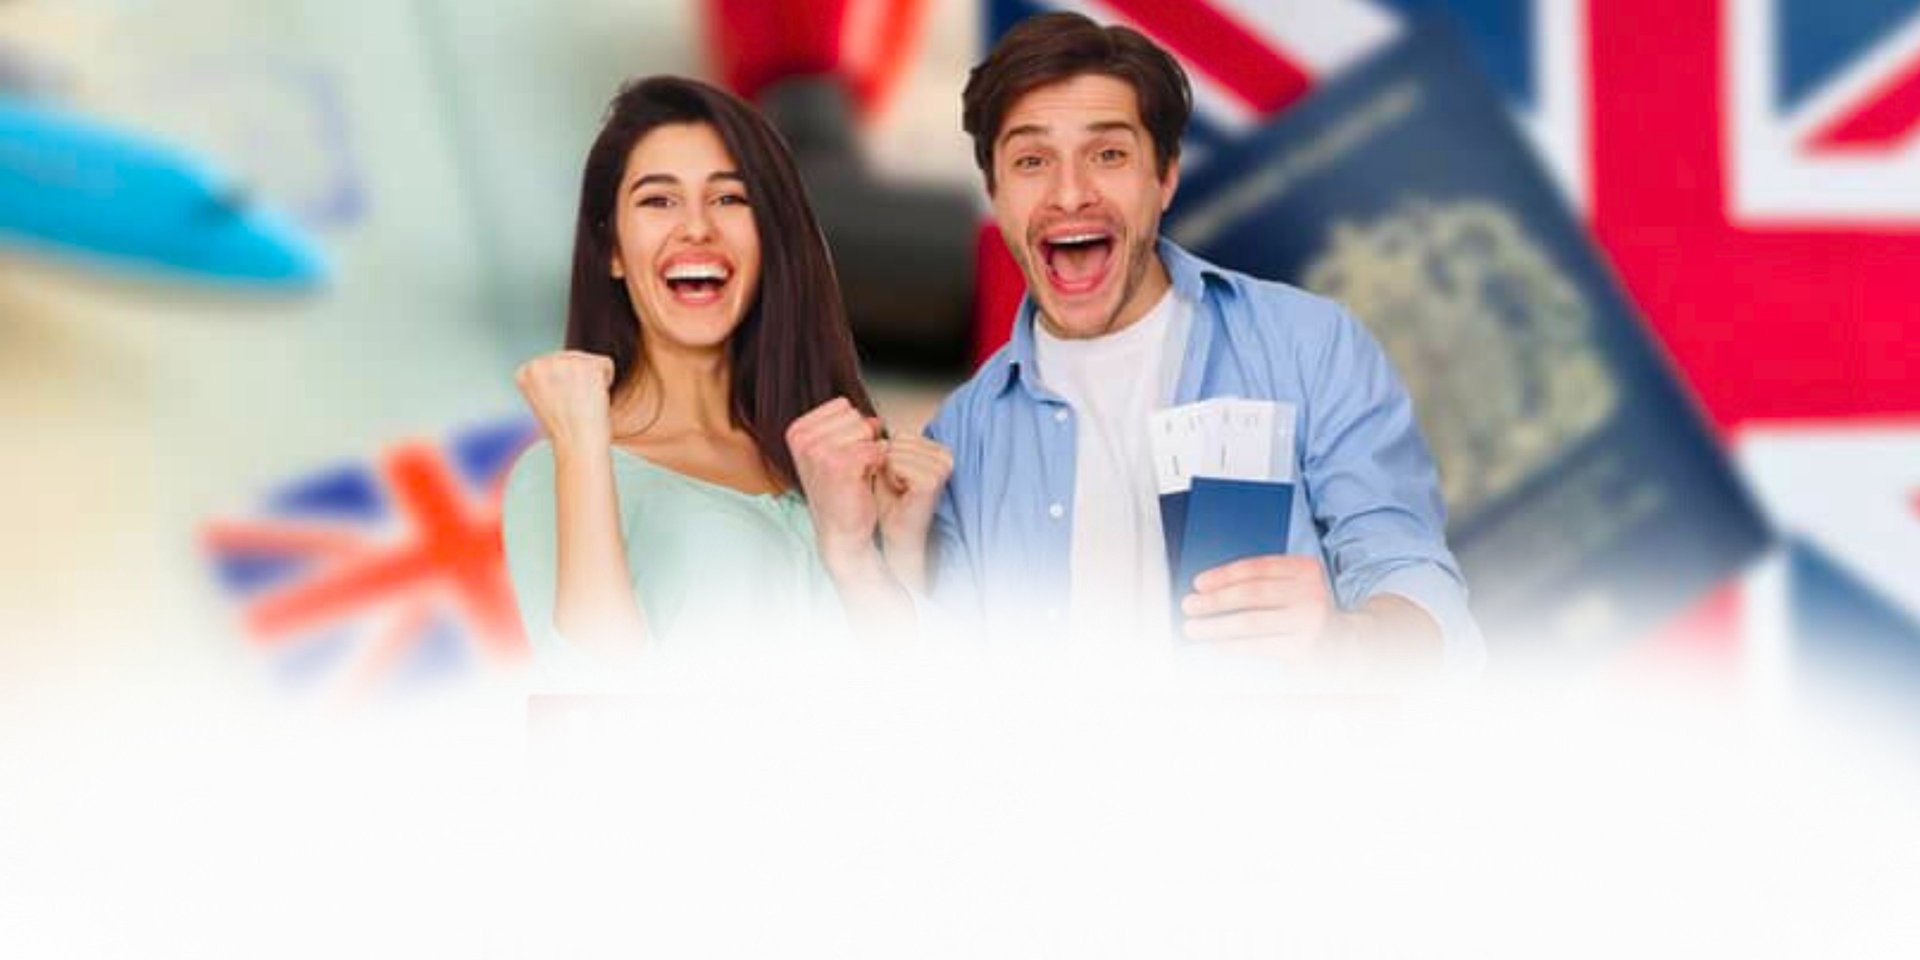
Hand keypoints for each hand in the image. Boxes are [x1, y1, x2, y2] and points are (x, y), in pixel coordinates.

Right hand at [515, 350, 613, 451]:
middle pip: (571, 358)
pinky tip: (594, 398)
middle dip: (578, 379)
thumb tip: (564, 365)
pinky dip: (606, 381)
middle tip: (574, 405)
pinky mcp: (589, 364)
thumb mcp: (543, 399)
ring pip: (589, 361)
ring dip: (591, 381)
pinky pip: (606, 364)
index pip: (552, 363)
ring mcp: (565, 361)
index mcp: (526, 371)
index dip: (562, 384)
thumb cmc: (564, 430)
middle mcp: (541, 362)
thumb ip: (548, 377)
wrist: (578, 444)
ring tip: (582, 403)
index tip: (559, 403)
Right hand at [785, 397, 885, 572]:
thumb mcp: (834, 452)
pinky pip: (876, 447)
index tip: (842, 454)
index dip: (853, 429)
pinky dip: (878, 462)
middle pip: (855, 415)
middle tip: (851, 466)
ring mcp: (819, 451)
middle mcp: (803, 439)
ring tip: (856, 472)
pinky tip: (864, 478)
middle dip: (862, 438)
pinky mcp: (841, 465)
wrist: (839, 530)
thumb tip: (874, 418)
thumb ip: (849, 427)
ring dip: (870, 450)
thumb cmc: (838, 492)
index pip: (842, 406)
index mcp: (797, 431)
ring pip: (866, 429)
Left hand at [877, 435, 952, 550]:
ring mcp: (941, 467)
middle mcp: (945, 456)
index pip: (901, 434)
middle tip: (899, 484)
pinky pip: (896, 465)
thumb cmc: (893, 501)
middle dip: (889, 464)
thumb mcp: (890, 464)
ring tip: (901, 488)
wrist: (896, 529)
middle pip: (897, 441)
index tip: (900, 476)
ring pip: (895, 453)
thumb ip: (888, 443)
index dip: (890, 456)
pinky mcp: (932, 480)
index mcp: (939, 450)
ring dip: (890, 473)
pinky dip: (891, 480)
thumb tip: (876, 426)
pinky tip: (902, 492)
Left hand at [1180, 555, 1337, 658]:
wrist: (1349, 641)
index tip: (1199, 583)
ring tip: (1194, 628)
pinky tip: (1217, 644)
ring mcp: (1310, 620)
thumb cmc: (1308, 610)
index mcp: (1305, 568)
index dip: (1223, 575)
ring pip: (1252, 621)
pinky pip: (1260, 645)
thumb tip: (1211, 589)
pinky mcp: (1305, 647)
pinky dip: (1233, 645)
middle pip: (1252, 593)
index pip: (1257, 567)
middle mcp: (1310, 591)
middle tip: (1190, 604)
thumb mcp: (1294, 586)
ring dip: (1217, 626)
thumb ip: (1263, 582)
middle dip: (1215, 600)